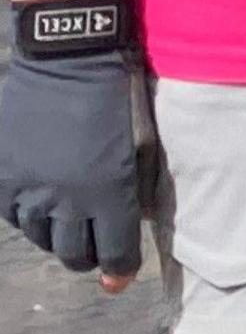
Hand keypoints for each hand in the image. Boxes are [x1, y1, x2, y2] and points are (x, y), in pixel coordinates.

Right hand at [0, 47, 144, 288]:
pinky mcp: (0, 175)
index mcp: (108, 194)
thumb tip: (130, 223)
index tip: (119, 278)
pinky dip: (28, 212)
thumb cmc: (119, 95)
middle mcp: (64, 201)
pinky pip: (12, 212)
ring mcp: (26, 190)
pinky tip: (41, 200)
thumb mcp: (142, 145)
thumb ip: (134, 190)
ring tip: (67, 224)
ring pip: (40, 236)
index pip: (114, 255)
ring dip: (56, 234)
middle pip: (73, 254)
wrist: (71, 55)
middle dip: (88, 256)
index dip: (119, 271)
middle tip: (94, 250)